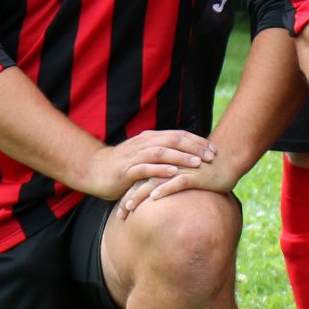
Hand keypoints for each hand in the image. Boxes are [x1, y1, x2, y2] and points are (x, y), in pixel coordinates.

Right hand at [79, 130, 215, 201]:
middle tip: (211, 156)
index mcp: (151, 138)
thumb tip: (190, 155)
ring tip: (197, 163)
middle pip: (173, 140)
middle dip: (195, 147)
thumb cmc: (124, 165)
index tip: (214, 149)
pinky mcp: (125, 170)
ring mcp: (134, 156)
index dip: (198, 141)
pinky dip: (159, 170)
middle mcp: (144, 143)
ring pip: (161, 152)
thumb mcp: (145, 155)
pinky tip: (173, 173)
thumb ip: (164, 152)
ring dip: (180, 157)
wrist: (93, 170)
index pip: (179, 135)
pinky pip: (144, 168)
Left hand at [118, 152, 244, 216]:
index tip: (121, 211)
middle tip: (120, 215)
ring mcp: (181, 170)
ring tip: (129, 207)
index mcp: (164, 166)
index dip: (128, 194)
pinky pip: (176, 182)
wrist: (229, 161)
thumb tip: (159, 199)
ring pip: (154, 182)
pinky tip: (154, 198)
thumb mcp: (185, 176)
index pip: (140, 180)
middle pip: (143, 182)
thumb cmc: (207, 171)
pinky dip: (165, 189)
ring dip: (140, 195)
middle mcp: (169, 167)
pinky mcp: (195, 175)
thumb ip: (170, 183)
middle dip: (129, 198)